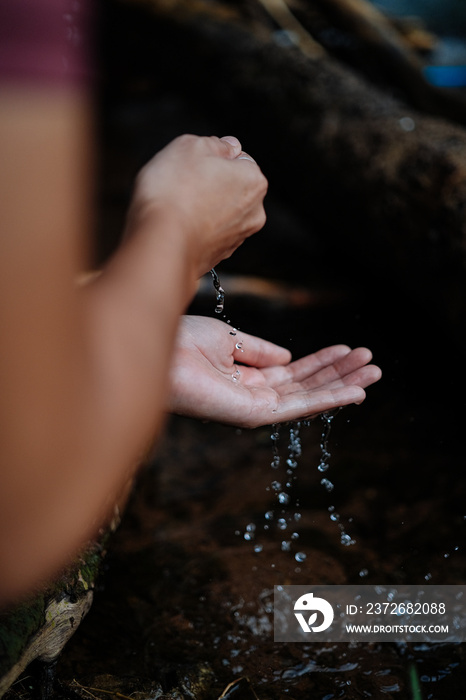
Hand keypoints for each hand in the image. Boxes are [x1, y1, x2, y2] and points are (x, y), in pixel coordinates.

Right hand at [126, 134, 267, 276]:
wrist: (161, 243)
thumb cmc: (174, 191)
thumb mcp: (189, 146)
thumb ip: (215, 144)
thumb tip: (229, 146)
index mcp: (254, 181)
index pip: (239, 160)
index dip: (213, 159)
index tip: (194, 165)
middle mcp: (254, 213)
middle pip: (231, 188)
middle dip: (210, 185)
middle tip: (183, 185)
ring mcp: (237, 238)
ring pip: (219, 213)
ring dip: (202, 208)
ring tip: (177, 207)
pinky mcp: (218, 258)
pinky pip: (207, 235)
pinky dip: (196, 229)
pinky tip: (178, 226)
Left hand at [168, 316, 381, 427]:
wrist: (157, 349)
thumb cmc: (181, 343)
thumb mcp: (228, 339)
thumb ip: (260, 351)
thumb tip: (288, 357)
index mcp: (244, 378)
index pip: (292, 372)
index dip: (321, 361)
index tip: (347, 349)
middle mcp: (252, 396)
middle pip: (306, 386)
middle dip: (340, 373)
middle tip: (372, 361)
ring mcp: (254, 408)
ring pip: (309, 397)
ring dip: (343, 385)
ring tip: (374, 371)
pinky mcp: (253, 415)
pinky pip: (299, 407)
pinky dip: (328, 399)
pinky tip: (354, 391)